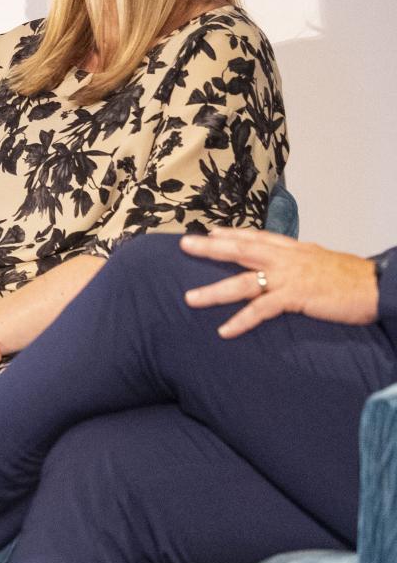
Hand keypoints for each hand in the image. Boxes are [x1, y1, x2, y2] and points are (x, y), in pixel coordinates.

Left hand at [180, 229, 381, 337]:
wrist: (379, 286)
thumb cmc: (354, 279)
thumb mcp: (323, 263)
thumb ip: (302, 263)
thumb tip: (290, 267)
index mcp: (295, 249)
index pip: (258, 237)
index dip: (233, 233)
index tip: (211, 231)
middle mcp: (288, 259)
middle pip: (241, 249)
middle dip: (211, 247)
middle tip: (185, 244)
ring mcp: (289, 277)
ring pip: (243, 281)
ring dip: (214, 291)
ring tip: (190, 298)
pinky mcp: (296, 297)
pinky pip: (261, 310)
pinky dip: (241, 321)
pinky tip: (224, 331)